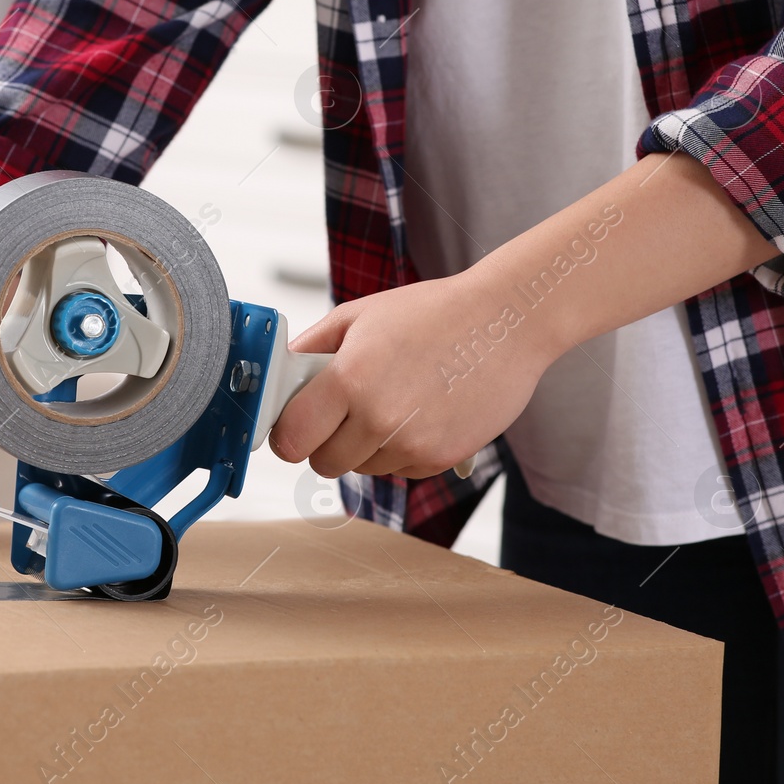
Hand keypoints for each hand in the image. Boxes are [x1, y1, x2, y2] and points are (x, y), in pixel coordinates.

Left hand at [269, 153, 780, 479]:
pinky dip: (398, 451)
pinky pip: (398, 471)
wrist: (506, 322)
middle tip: (342, 411)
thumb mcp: (359, 315)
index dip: (287, 434)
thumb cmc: (433, 313)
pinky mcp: (440, 459)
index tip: (294, 424)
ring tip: (391, 400)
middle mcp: (378, 418)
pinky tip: (418, 412)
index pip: (290, 439)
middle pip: (322, 464)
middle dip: (324, 441)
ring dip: (364, 446)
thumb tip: (277, 375)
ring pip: (361, 469)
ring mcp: (412, 444)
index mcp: (349, 380)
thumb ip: (310, 349)